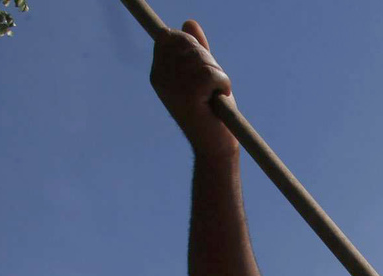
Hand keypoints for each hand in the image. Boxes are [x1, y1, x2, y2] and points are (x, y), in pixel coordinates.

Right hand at [150, 18, 236, 158]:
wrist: (215, 147)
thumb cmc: (211, 112)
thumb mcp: (204, 75)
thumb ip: (196, 50)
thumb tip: (189, 22)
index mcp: (158, 72)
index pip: (170, 36)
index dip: (192, 47)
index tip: (201, 69)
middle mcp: (160, 78)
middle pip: (186, 43)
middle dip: (207, 60)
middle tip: (210, 86)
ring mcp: (172, 87)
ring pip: (201, 58)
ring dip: (217, 75)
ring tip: (213, 95)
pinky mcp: (188, 96)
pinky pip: (212, 74)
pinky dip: (223, 84)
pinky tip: (217, 101)